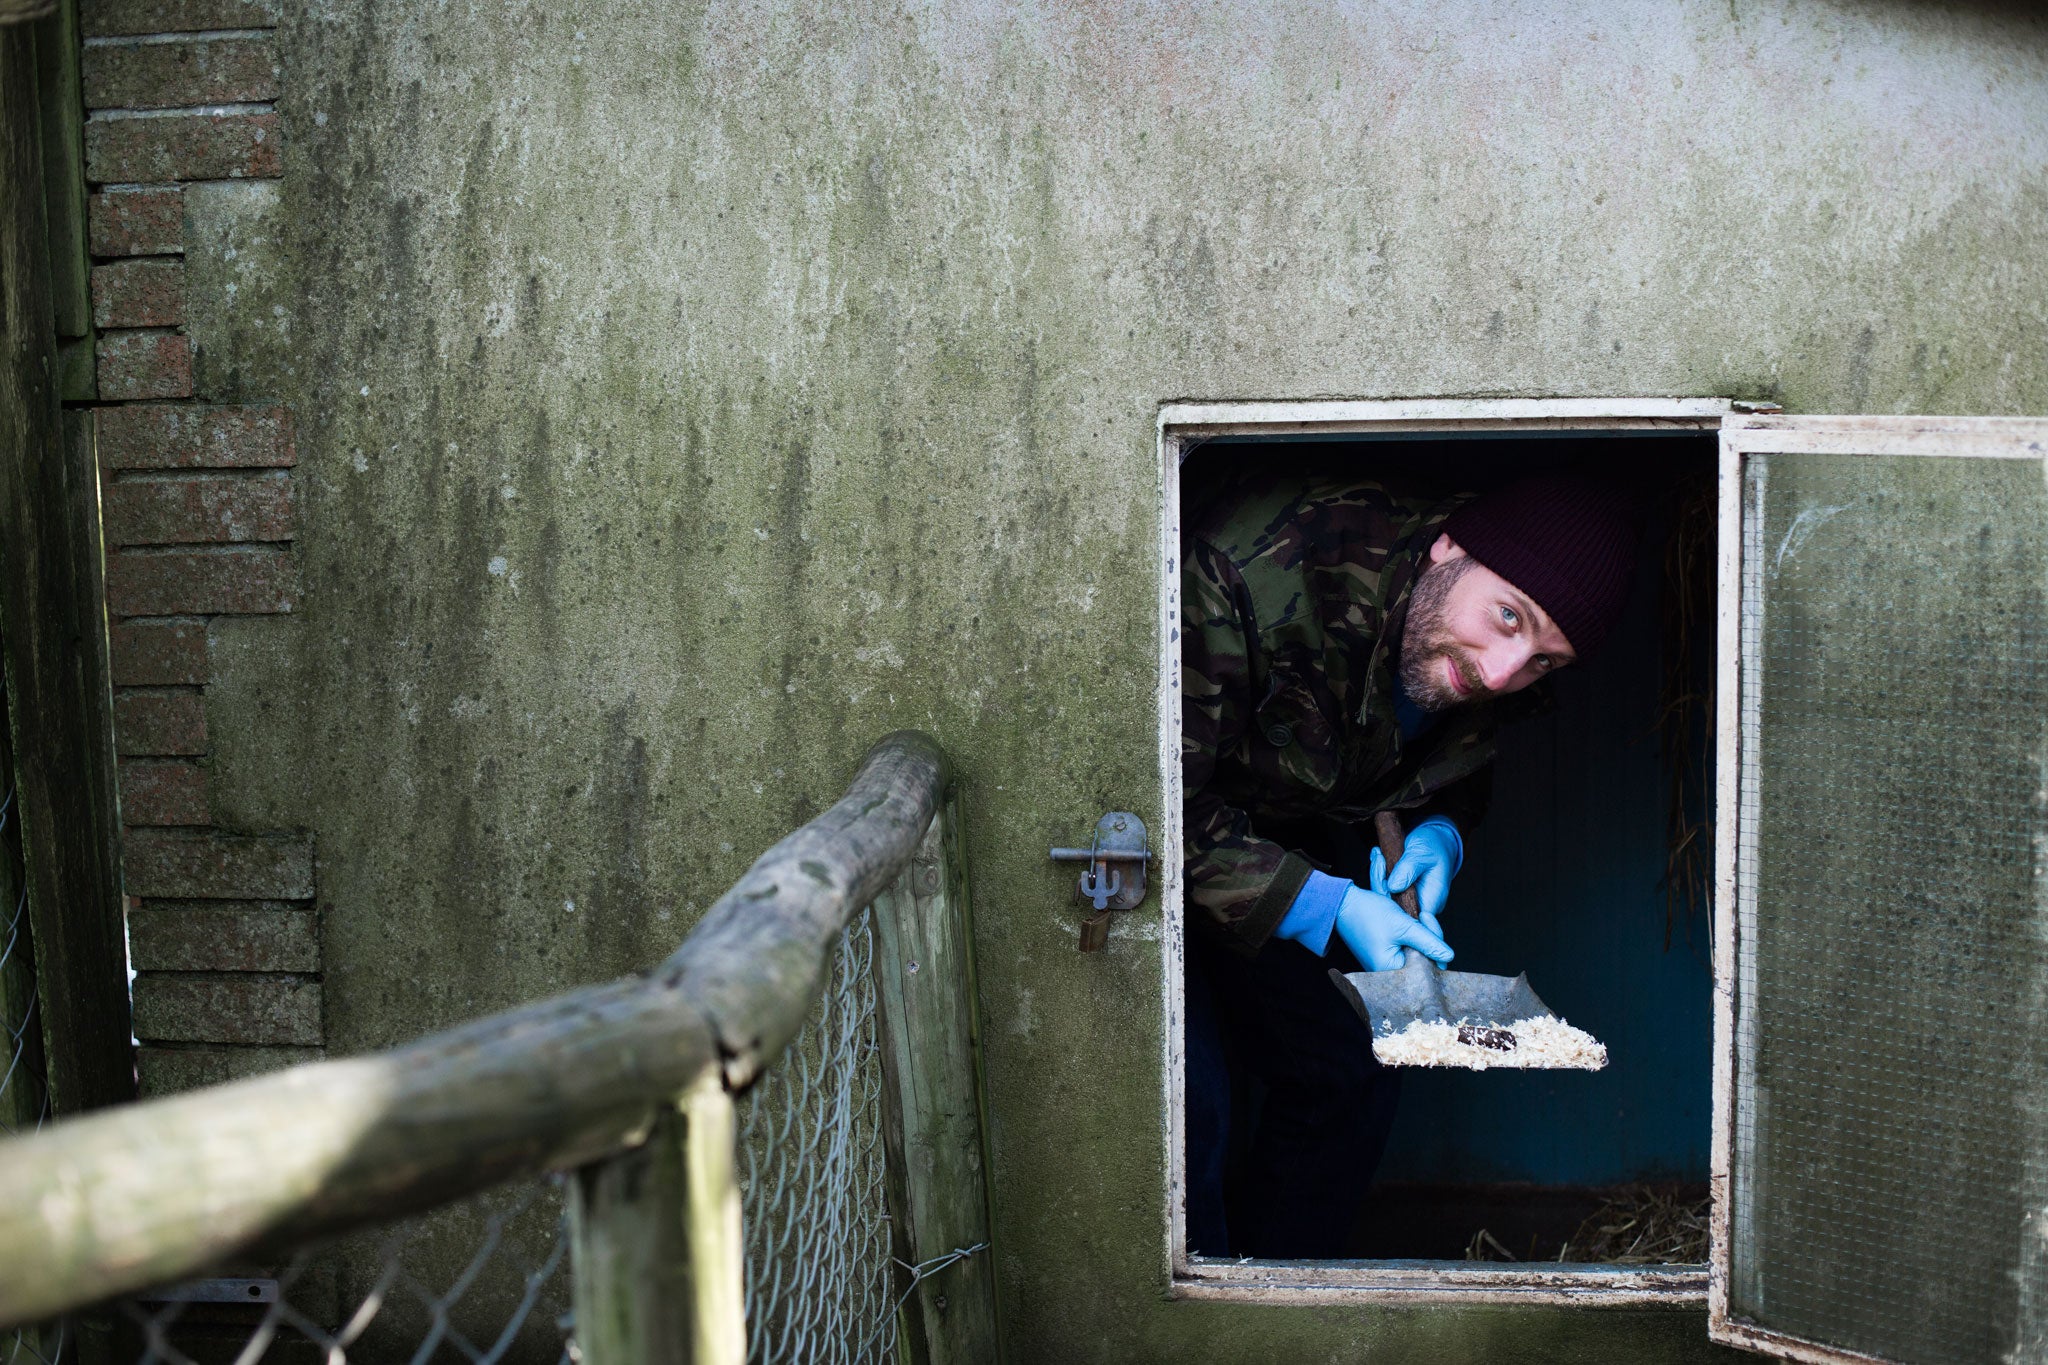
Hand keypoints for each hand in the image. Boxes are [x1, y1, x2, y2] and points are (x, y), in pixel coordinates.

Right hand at [1333, 848, 1454, 971]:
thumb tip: (1448, 956)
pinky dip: (1409, 938)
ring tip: (1413, 917)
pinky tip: (1408, 925)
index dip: (1435, 947)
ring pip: (1414, 955)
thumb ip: (1428, 942)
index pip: (1426, 968)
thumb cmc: (1368, 913)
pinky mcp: (1382, 956)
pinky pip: (1404, 951)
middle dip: (1428, 939)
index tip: (1429, 922)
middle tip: (1423, 916)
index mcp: (1390, 971)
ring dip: (1419, 937)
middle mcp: (1386, 973)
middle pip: (1422, 962)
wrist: (1342, 903)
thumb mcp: (1404, 925)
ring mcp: (1384, 965)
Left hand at [1385, 816, 1461, 923]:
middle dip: (1380, 884)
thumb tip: (1393, 886)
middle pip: (1394, 908)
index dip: (1391, 905)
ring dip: (1379, 877)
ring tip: (1378, 856)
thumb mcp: (1421, 853)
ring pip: (1387, 899)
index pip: (1409, 916)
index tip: (1383, 879)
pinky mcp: (1402, 893)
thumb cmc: (1434, 846)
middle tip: (1378, 860)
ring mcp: (1411, 900)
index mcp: (1432, 900)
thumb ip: (1408, 869)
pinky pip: (1386, 890)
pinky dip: (1380, 875)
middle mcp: (1422, 905)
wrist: (1435, 839)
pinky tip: (1378, 858)